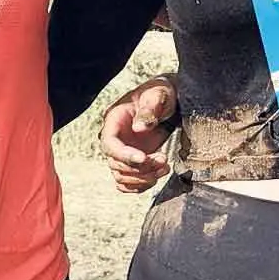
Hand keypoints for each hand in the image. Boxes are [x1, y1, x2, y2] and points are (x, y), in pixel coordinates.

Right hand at [102, 78, 176, 193]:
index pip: (109, 144)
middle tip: (163, 161)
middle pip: (116, 163)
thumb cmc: (160, 93)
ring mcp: (123, 151)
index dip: (124, 155)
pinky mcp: (132, 161)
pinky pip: (127, 181)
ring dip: (143, 178)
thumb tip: (139, 128)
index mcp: (114, 120)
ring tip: (165, 168)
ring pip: (122, 175)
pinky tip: (155, 178)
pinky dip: (139, 186)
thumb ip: (149, 109)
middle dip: (140, 168)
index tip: (144, 158)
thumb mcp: (157, 95)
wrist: (169, 100)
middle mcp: (115, 138)